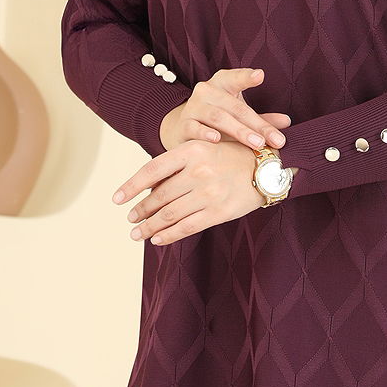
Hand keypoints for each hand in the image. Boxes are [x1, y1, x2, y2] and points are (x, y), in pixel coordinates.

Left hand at [113, 135, 276, 245]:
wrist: (269, 167)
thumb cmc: (234, 155)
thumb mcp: (206, 147)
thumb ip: (179, 163)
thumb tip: (149, 187)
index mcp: (193, 150)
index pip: (152, 170)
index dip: (131, 186)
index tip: (116, 199)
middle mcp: (199, 171)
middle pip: (159, 196)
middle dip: (141, 210)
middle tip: (130, 218)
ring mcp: (209, 193)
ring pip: (169, 214)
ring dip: (149, 226)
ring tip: (137, 232)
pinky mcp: (218, 212)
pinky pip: (186, 227)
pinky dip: (168, 235)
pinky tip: (157, 239)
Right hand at [158, 67, 289, 155]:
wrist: (183, 129)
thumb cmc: (218, 120)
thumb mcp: (238, 115)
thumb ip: (261, 119)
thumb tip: (286, 122)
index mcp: (222, 83)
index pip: (235, 78)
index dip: (246, 77)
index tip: (260, 76)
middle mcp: (206, 91)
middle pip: (234, 106)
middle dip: (256, 124)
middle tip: (274, 139)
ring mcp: (193, 107)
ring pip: (217, 117)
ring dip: (239, 130)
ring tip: (257, 143)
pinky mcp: (183, 125)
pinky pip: (194, 128)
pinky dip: (205, 133)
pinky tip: (216, 139)